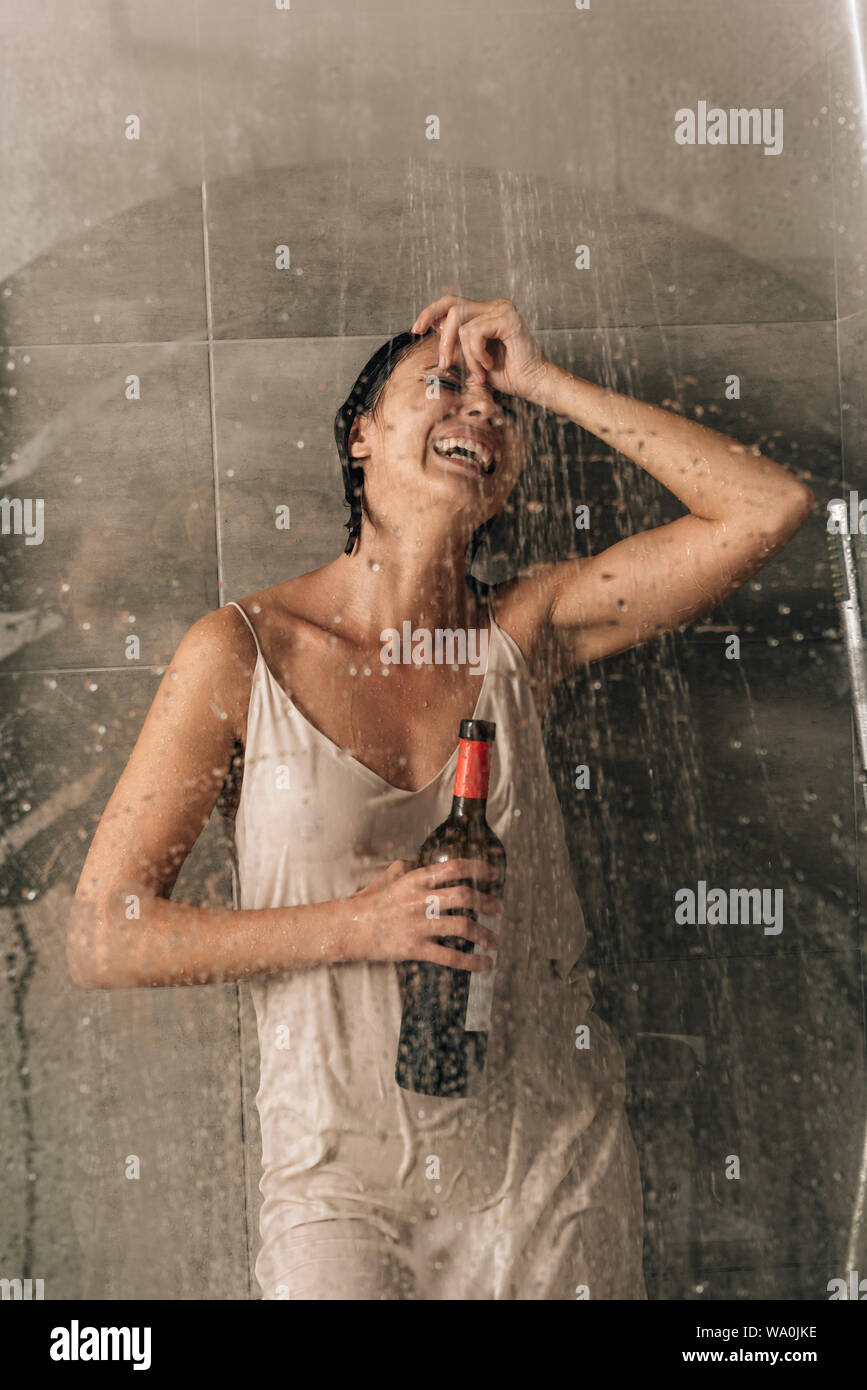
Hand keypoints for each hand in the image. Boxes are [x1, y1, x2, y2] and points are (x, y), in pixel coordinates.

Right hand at [341, 857, 502, 970]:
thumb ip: (407, 867)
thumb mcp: (388, 877)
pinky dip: (470, 961)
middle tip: (499, 910)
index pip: (454, 868)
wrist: (349, 928)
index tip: (493, 875)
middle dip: (487, 903)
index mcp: (416, 880)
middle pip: (464, 897)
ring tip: (495, 941)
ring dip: (484, 934)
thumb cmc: (368, 902)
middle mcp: (420, 900)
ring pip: (462, 927)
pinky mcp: (414, 948)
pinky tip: (483, 964)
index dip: (478, 869)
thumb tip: (420, 861)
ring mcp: (418, 925)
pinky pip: (449, 956)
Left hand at [410, 295, 550, 403]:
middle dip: (443, 339)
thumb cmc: (507, 375)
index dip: (430, 312)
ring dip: (467, 356)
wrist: (533, 385)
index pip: (451, 303)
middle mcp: (494, 306)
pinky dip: (477, 354)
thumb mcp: (472, 358)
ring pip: (462, 326)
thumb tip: (434, 327)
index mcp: (485, 313)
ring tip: (480, 372)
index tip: (416, 329)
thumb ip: (456, 343)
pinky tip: (490, 365)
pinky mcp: (507, 318)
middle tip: (445, 365)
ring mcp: (502, 309)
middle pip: (452, 307)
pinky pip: (474, 332)